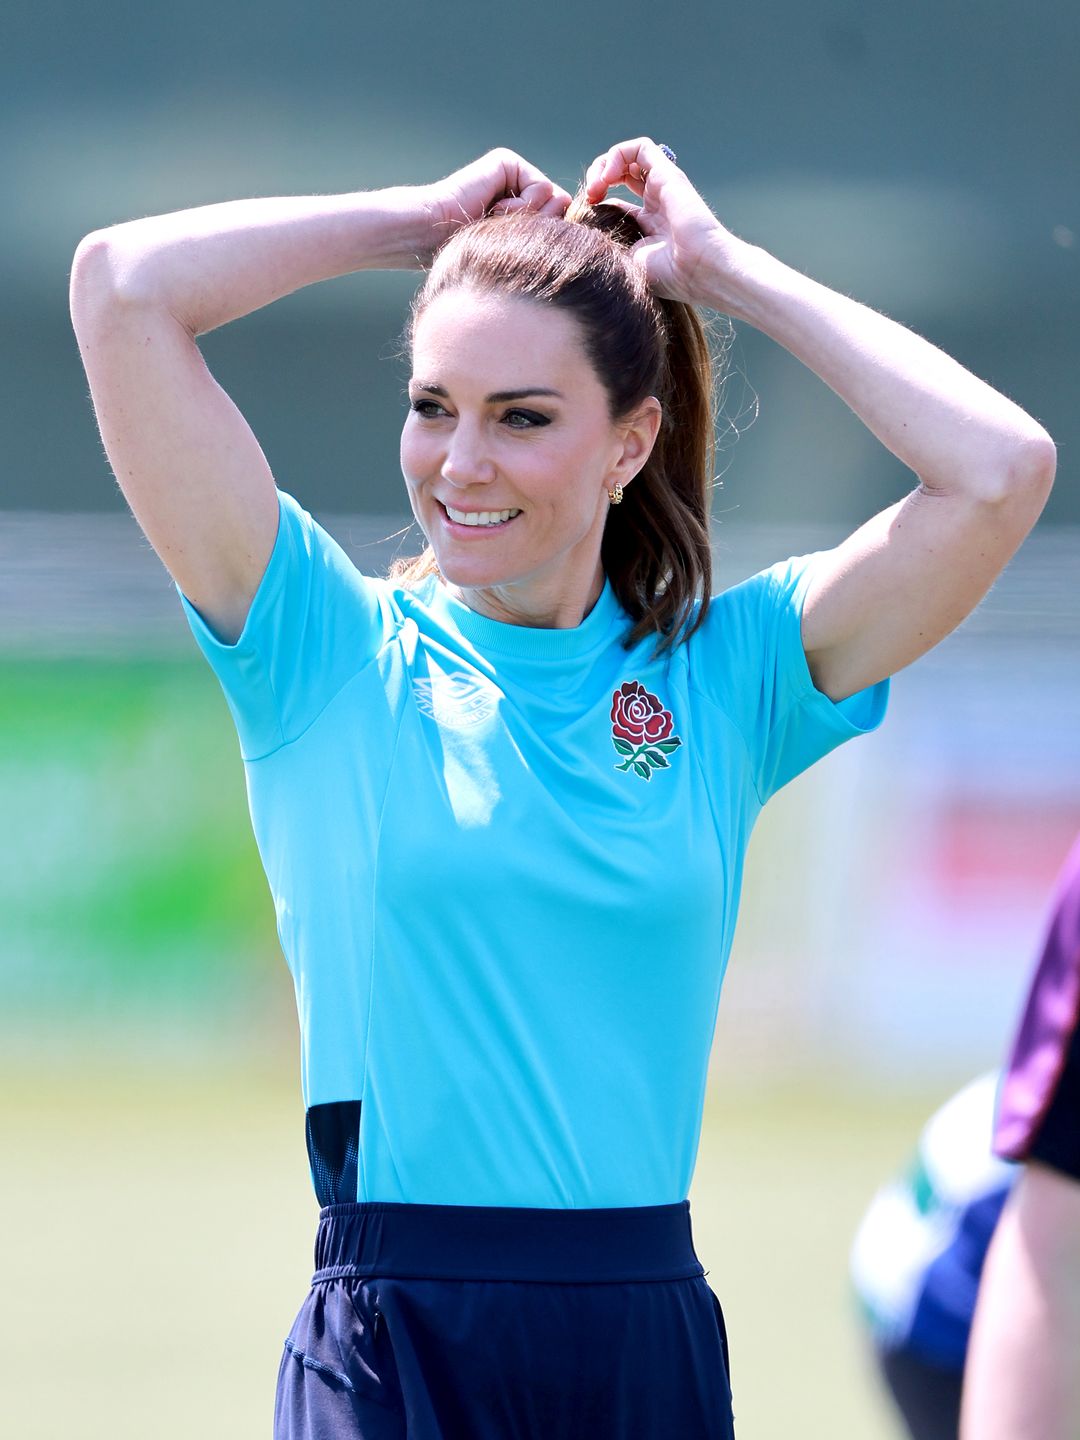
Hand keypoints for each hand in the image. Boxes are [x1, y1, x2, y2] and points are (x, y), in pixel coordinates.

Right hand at [419, 149, 571, 262]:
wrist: (434, 234)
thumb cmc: (471, 252)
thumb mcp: (518, 250)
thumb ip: (548, 235)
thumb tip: (575, 220)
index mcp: (523, 210)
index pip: (560, 223)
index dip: (545, 240)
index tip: (510, 245)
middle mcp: (521, 187)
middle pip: (562, 209)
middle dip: (541, 229)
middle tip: (504, 233)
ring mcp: (515, 172)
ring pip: (556, 199)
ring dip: (528, 221)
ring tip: (496, 222)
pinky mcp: (507, 162)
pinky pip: (542, 189)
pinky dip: (522, 208)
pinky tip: (493, 209)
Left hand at [584, 138, 742, 308]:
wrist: (698, 270)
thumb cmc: (666, 276)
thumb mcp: (627, 260)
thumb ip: (608, 241)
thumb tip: (582, 229)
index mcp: (648, 225)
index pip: (617, 200)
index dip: (596, 203)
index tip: (586, 218)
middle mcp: (656, 202)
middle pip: (620, 174)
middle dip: (597, 180)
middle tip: (590, 198)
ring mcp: (662, 186)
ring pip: (628, 157)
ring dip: (604, 165)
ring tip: (597, 186)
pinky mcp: (667, 173)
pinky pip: (640, 148)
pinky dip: (617, 154)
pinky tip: (609, 176)